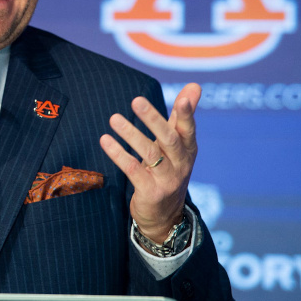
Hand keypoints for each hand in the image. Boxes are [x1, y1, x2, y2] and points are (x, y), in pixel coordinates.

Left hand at [99, 83, 200, 243]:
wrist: (165, 215)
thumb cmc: (169, 170)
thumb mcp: (177, 145)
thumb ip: (181, 116)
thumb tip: (194, 85)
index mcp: (188, 149)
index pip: (188, 128)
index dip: (187, 114)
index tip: (184, 98)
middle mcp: (181, 163)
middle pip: (168, 139)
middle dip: (154, 119)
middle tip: (137, 100)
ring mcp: (167, 179)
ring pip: (150, 154)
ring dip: (131, 134)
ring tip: (114, 119)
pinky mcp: (150, 192)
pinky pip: (133, 170)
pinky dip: (118, 154)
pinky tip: (105, 140)